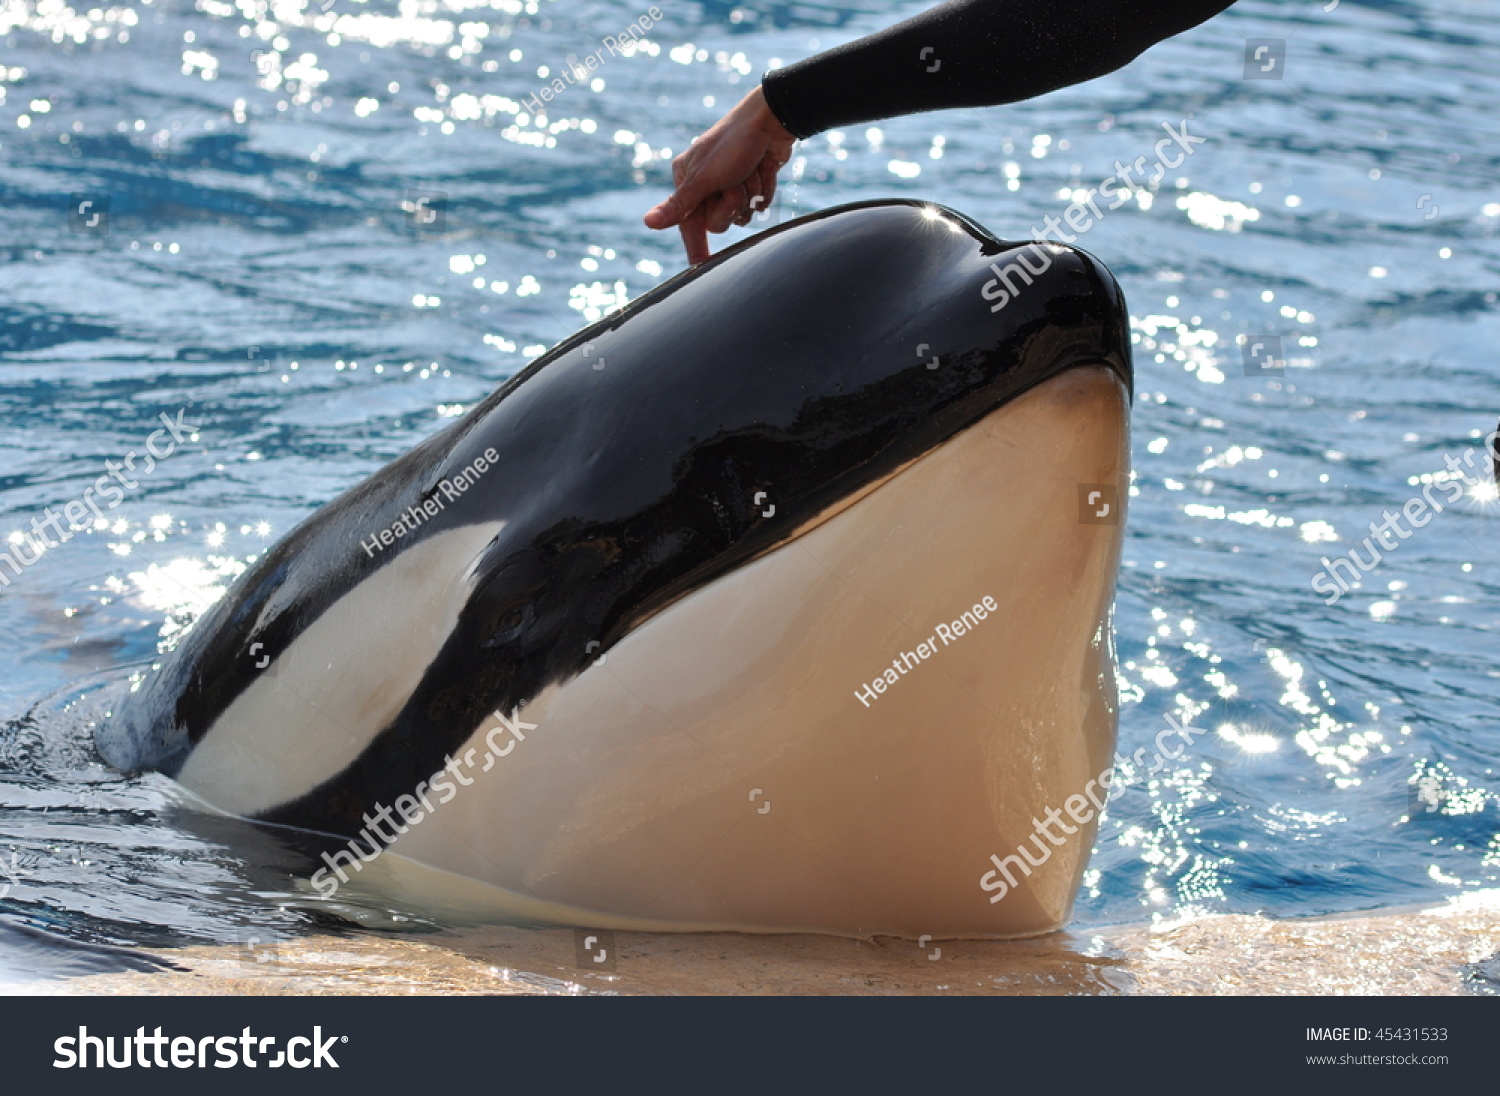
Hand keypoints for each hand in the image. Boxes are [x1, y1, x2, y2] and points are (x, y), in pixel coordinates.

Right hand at [643, 86, 795, 264]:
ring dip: (750, 196)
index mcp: (686, 179)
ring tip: (749, 172)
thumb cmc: (734, 144)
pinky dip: (764, 190)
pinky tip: (763, 170)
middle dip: (730, 205)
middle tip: (733, 184)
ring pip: (741, 216)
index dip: (695, 247)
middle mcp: (706, 183)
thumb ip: (679, 205)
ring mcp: (730, 183)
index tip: (699, 269)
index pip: (688, 222)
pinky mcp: (751, 182)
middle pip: (717, 222)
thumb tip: (648, 223)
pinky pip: (758, 205)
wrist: (772, 120)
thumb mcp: (704, 178)